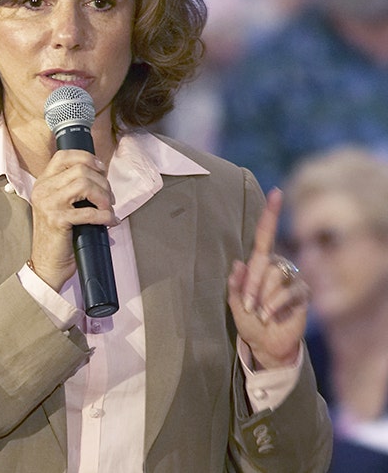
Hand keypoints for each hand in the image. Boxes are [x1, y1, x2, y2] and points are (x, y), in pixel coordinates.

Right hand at [28, 149, 116, 290]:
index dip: (87, 158)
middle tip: (109, 198)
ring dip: (104, 196)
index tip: (101, 169)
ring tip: (107, 208)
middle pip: (80, 169)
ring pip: (85, 184)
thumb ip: (71, 189)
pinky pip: (89, 211)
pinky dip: (105, 216)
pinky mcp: (57, 220)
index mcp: (43, 183)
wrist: (46, 264)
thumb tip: (99, 178)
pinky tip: (109, 221)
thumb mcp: (59, 206)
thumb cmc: (58, 237)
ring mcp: (48, 204)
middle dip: (103, 183)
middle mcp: (43, 190)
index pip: (64, 156)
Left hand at [227, 188, 309, 368]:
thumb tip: (238, 263)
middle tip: (248, 305)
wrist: (266, 343)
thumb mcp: (234, 303)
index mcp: (260, 264)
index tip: (276, 193)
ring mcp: (292, 279)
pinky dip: (274, 306)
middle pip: (264, 263)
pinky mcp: (303, 294)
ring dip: (262, 297)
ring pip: (275, 277)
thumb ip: (234, 284)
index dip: (270, 214)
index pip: (265, 236)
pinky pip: (288, 293)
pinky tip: (271, 317)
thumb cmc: (249, 321)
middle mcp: (278, 266)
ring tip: (260, 312)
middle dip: (251, 286)